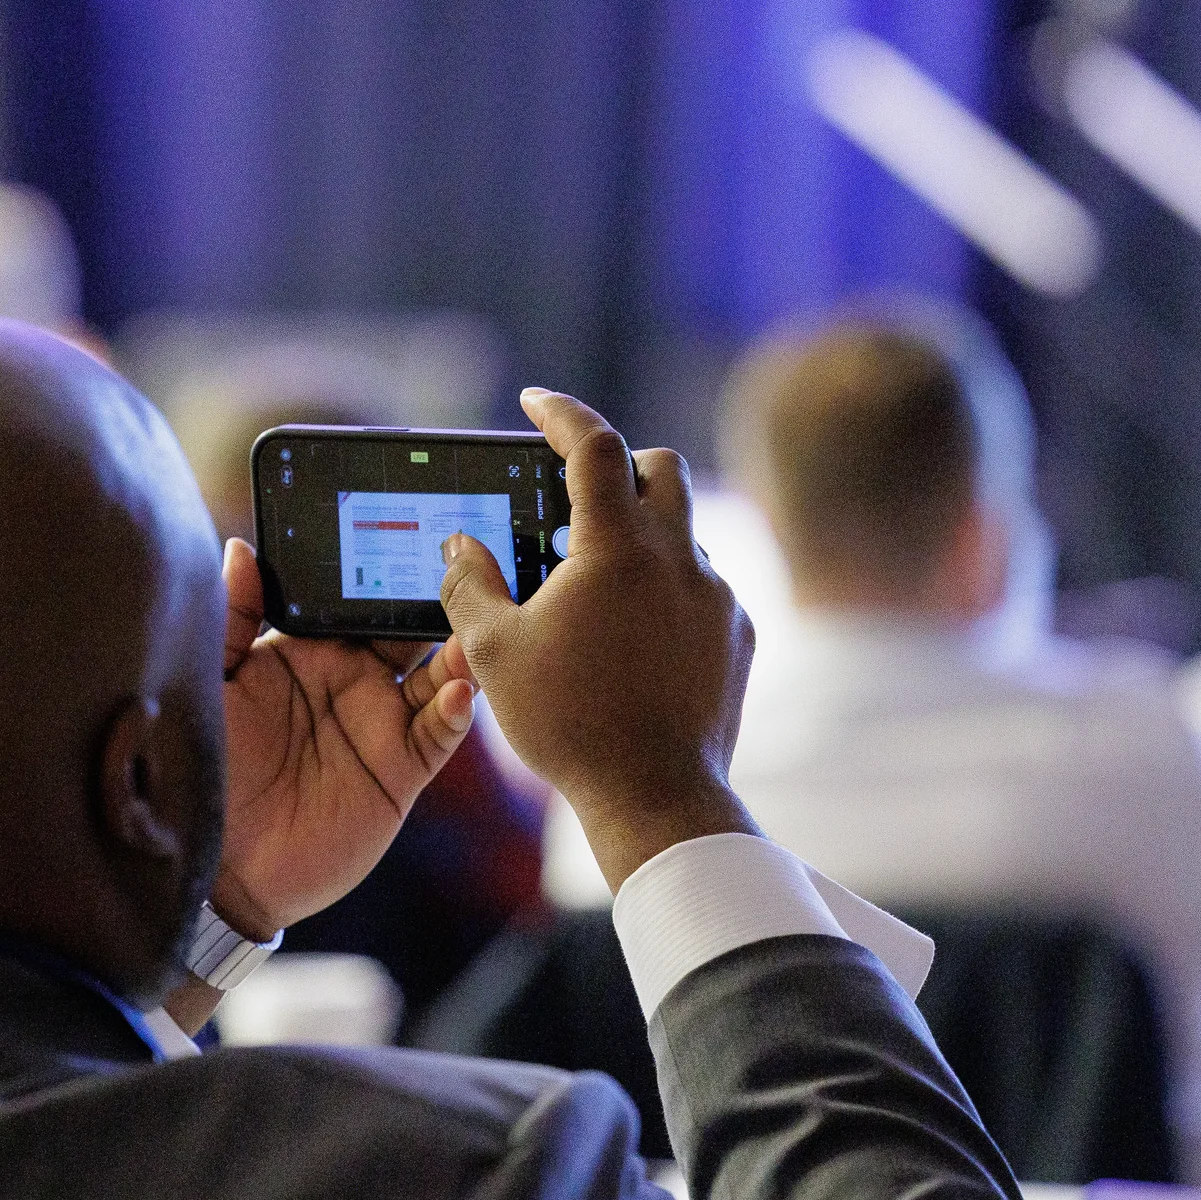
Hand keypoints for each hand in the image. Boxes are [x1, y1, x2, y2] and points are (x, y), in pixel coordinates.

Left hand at [214, 538, 474, 940]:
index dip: (380, 566)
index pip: (354, 598)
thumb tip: (240, 547)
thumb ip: (231, 618)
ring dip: (458, 647)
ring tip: (474, 622)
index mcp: (308, 651)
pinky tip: (457, 690)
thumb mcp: (210, 686)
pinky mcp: (400, 771)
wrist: (217, 864)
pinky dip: (453, 711)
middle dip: (434, 597)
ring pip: (435, 673)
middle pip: (406, 627)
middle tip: (465, 561)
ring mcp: (380, 724)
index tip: (408, 525)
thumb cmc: (202, 768)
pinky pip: (437, 733)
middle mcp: (351, 680)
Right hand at [438, 389, 757, 888]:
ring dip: (643, 534)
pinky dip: (668, 588)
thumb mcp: (492, 653)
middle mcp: (678, 556)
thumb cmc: (568, 723)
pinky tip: (635, 633)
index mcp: (615, 546)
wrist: (656, 797)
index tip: (535, 401)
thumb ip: (469, 585)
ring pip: (684, 531)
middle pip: (660, 467)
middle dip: (618, 464)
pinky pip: (704, 587)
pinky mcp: (739, 635)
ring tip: (597, 581)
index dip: (561, 412)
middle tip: (576, 492)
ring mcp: (717, 595)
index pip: (592, 444)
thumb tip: (461, 545)